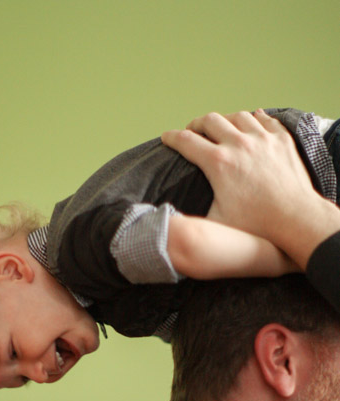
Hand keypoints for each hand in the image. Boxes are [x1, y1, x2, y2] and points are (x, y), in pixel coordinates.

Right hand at [162, 110, 314, 240]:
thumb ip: (193, 216)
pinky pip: (265, 119)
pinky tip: (251, 120)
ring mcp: (263, 139)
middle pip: (210, 121)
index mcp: (218, 163)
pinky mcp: (282, 140)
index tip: (166, 137)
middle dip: (196, 124)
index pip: (186, 141)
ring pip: (238, 116)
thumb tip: (174, 217)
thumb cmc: (256, 224)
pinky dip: (254, 118)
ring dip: (224, 120)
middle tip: (193, 131)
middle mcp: (239, 144)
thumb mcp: (216, 222)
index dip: (172, 137)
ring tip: (221, 127)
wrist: (295, 219)